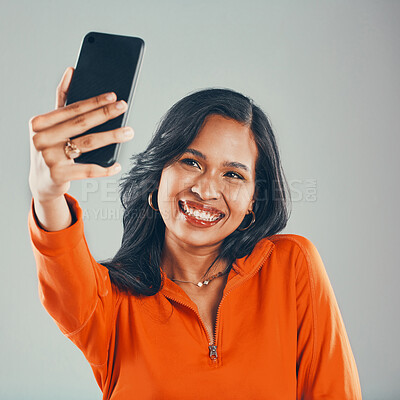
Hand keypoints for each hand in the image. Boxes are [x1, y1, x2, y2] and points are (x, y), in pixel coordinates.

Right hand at [29, 67, 133, 202]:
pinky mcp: (58, 175)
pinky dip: (105, 168)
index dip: (94, 102)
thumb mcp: (52, 126)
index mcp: (39, 123)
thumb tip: (72, 71)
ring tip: (128, 132)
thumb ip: (62, 100)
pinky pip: (87, 169)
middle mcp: (41, 139)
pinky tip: (117, 165)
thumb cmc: (50, 148)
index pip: (71, 109)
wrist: (41, 181)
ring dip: (111, 136)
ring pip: (87, 144)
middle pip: (81, 124)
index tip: (113, 96)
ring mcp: (48, 157)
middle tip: (123, 107)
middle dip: (105, 114)